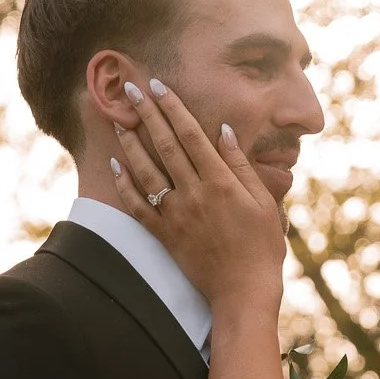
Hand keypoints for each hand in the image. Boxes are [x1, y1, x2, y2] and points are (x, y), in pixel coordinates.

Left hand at [109, 78, 285, 310]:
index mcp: (220, 182)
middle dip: (147, 114)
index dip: (173, 108)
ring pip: (146, 172)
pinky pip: (138, 206)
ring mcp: (176, 215)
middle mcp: (194, 194)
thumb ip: (241, 166)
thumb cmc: (262, 247)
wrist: (243, 292)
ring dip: (130, 144)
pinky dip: (124, 184)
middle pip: (165, 145)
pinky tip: (116, 164)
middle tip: (131, 90)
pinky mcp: (165, 235)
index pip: (191, 135)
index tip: (159, 87)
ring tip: (119, 121)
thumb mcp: (263, 202)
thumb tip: (223, 132)